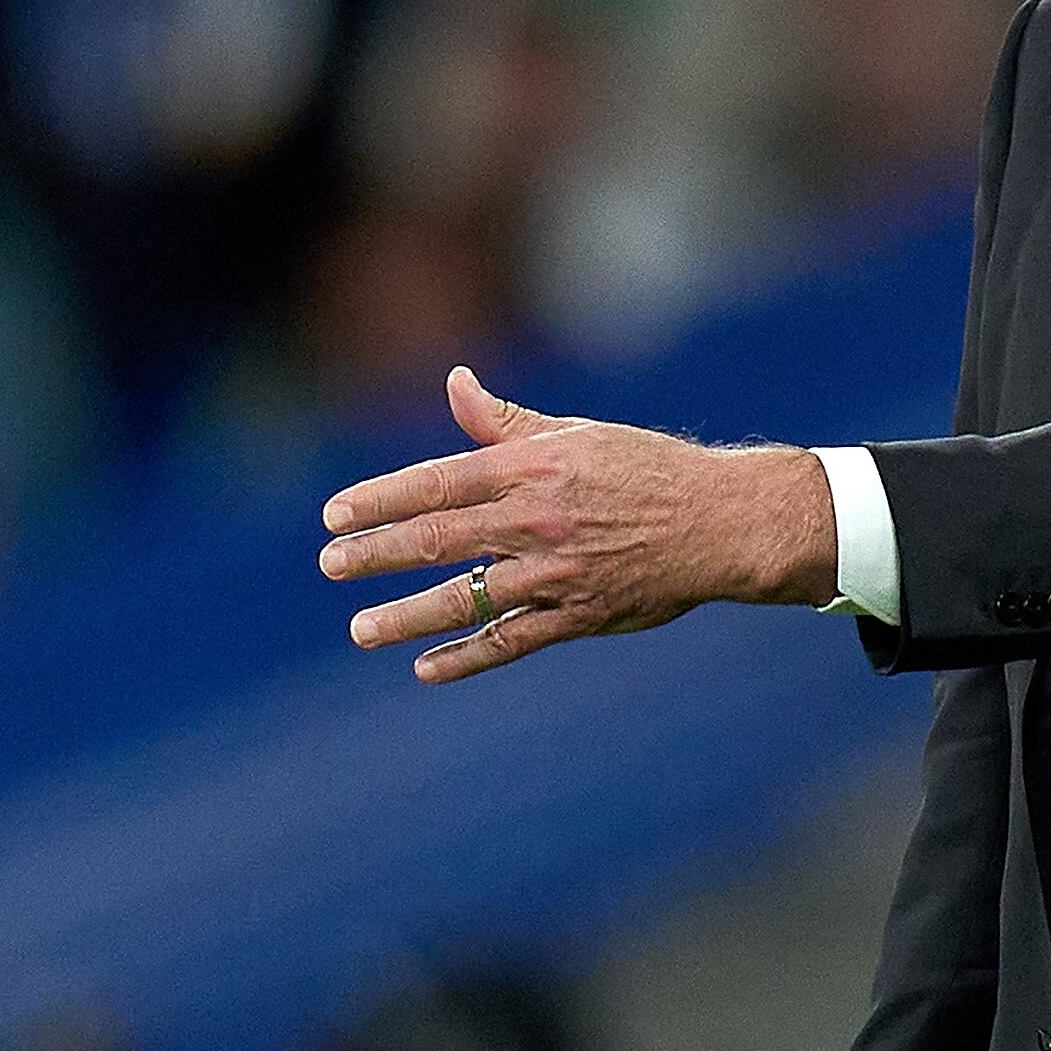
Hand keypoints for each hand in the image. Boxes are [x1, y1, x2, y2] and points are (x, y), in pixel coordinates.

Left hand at [317, 365, 840, 683]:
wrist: (720, 521)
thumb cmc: (646, 468)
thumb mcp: (576, 434)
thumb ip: (505, 422)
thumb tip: (454, 383)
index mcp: (534, 468)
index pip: (439, 482)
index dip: (382, 498)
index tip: (335, 513)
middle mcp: (537, 520)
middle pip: (439, 539)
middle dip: (377, 554)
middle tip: (330, 565)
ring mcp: (556, 573)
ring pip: (466, 598)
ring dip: (406, 615)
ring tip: (360, 628)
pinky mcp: (578, 616)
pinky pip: (511, 641)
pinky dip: (467, 658)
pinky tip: (426, 668)